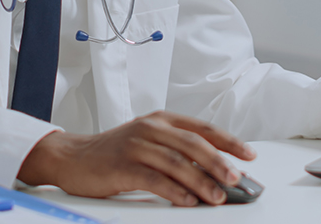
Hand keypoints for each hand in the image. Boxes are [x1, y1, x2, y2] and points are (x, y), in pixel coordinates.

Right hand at [17, 110, 255, 206]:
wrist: (72, 157)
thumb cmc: (114, 152)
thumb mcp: (148, 141)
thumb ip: (176, 150)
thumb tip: (213, 170)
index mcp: (161, 119)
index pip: (201, 128)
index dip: (227, 141)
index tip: (248, 155)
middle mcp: (150, 127)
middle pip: (193, 144)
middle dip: (219, 163)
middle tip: (237, 179)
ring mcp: (136, 145)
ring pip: (177, 163)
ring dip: (201, 182)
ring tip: (218, 197)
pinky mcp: (123, 165)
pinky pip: (154, 179)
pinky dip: (174, 191)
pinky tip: (188, 201)